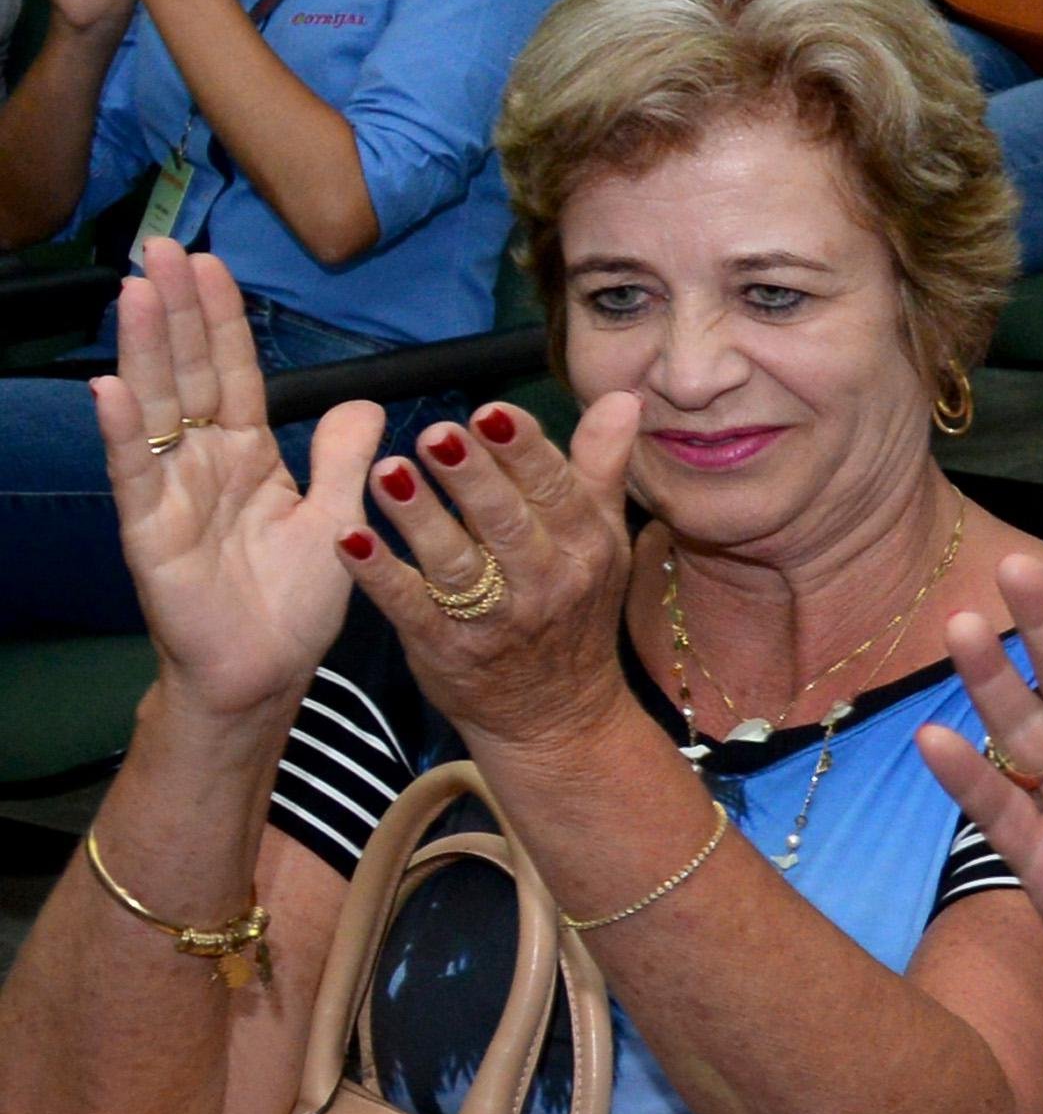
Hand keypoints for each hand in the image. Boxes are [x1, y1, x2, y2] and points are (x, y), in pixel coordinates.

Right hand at [94, 247, 378, 723]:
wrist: (267, 672)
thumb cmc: (294, 602)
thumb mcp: (339, 517)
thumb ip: (347, 458)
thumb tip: (366, 399)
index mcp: (248, 455)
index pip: (233, 372)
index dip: (220, 319)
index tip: (210, 262)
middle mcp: (203, 464)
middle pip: (187, 374)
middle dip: (175, 311)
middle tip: (161, 248)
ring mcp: (172, 495)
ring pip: (158, 409)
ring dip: (144, 350)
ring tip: (135, 292)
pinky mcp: (152, 535)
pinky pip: (137, 475)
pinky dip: (124, 432)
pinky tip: (111, 388)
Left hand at [347, 394, 646, 762]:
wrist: (555, 714)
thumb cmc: (573, 609)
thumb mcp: (601, 539)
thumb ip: (601, 467)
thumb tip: (622, 399)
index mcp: (585, 545)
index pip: (554, 488)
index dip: (522, 448)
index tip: (489, 410)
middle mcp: (547, 582)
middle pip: (506, 522)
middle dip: (471, 476)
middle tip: (435, 433)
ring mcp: (495, 620)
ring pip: (456, 563)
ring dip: (420, 517)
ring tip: (386, 472)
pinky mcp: (445, 649)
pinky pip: (409, 608)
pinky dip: (378, 573)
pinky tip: (348, 538)